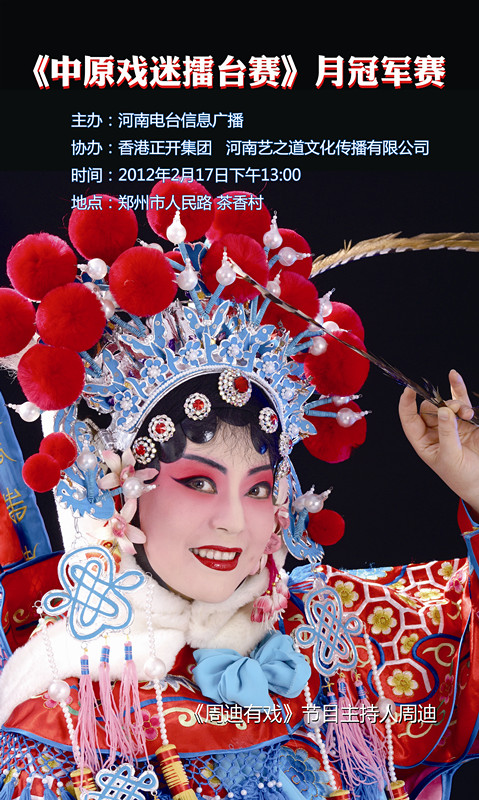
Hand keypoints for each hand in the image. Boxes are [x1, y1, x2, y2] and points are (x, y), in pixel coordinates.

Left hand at [398, 369, 478, 519]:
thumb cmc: (461, 476)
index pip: (409, 419)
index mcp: (423, 442)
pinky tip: (454, 377)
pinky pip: (460, 401)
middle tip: (453, 410)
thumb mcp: (450, 457)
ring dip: (455, 404)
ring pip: (445, 405)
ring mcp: (450, 425)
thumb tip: (444, 410)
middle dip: (440, 405)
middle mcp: (434, 432)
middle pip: (429, 409)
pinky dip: (457, 389)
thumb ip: (447, 433)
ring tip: (466, 413)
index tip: (409, 390)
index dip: (407, 404)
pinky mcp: (466, 422)